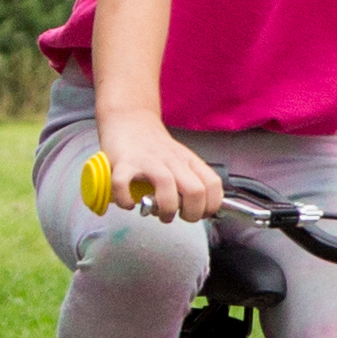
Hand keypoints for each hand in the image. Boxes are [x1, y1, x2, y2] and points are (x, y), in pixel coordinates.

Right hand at [96, 114, 221, 223]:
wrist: (130, 121)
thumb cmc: (154, 148)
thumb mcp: (181, 160)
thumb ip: (192, 181)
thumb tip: (200, 209)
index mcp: (189, 161)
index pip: (212, 184)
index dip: (210, 205)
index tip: (201, 214)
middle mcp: (172, 160)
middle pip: (195, 190)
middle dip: (191, 214)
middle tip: (180, 216)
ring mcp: (148, 161)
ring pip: (166, 186)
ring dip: (165, 210)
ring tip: (158, 214)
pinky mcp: (123, 163)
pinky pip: (123, 185)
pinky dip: (125, 200)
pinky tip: (128, 203)